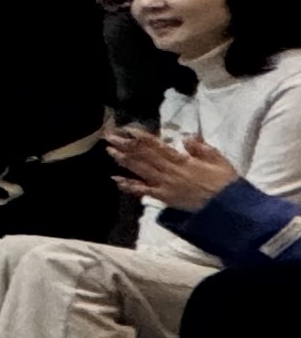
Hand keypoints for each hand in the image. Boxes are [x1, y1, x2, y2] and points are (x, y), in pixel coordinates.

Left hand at [107, 127, 240, 208]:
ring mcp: (165, 185)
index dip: (141, 138)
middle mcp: (170, 172)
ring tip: (110, 151)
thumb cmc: (225, 182)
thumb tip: (186, 137)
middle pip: (144, 156)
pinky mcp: (164, 198)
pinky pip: (144, 191)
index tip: (127, 130)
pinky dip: (130, 186)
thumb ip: (202, 148)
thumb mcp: (219, 160)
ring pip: (141, 171)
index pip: (158, 147)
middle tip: (109, 137)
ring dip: (124, 161)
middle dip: (126, 146)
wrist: (227, 207)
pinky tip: (117, 180)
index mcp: (183, 161)